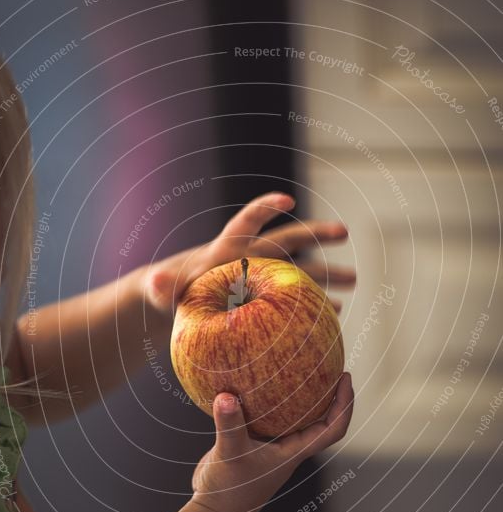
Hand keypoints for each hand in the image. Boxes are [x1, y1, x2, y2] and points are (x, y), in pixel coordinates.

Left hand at [144, 192, 354, 315]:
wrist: (180, 303)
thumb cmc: (171, 293)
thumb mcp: (164, 291)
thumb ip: (162, 287)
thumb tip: (155, 284)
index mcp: (228, 248)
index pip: (247, 222)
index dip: (264, 208)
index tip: (287, 198)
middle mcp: (252, 256)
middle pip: (288, 240)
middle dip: (316, 233)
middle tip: (344, 231)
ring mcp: (264, 276)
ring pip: (301, 270)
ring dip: (328, 272)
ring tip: (355, 279)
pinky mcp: (268, 298)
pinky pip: (297, 298)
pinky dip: (315, 304)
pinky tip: (334, 313)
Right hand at [191, 373, 353, 511]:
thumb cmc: (227, 492)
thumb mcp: (229, 454)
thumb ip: (230, 425)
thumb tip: (226, 396)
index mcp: (294, 452)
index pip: (332, 429)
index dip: (345, 404)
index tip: (345, 377)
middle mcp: (287, 448)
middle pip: (320, 419)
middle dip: (328, 392)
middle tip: (327, 364)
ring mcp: (270, 447)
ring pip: (293, 417)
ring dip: (299, 395)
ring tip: (297, 367)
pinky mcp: (251, 443)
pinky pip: (266, 417)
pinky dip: (265, 400)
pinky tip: (251, 383)